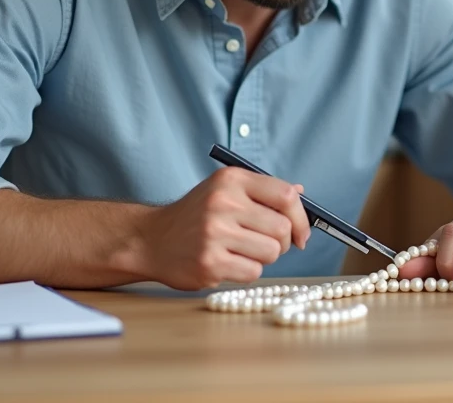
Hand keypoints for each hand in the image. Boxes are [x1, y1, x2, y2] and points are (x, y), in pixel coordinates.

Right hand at [139, 167, 311, 289]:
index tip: (301, 233)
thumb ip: (262, 192)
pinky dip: (247, 271)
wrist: (151, 239)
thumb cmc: (195, 216)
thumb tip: (301, 193)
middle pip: (282, 229)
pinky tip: (228, 262)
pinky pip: (253, 272)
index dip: (301, 217)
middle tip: (266, 243)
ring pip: (272, 253)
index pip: (286, 195)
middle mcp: (223, 203)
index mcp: (231, 180)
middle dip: (282, 242)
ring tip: (242, 251)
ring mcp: (215, 234)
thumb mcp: (224, 191)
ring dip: (263, 257)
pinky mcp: (210, 263)